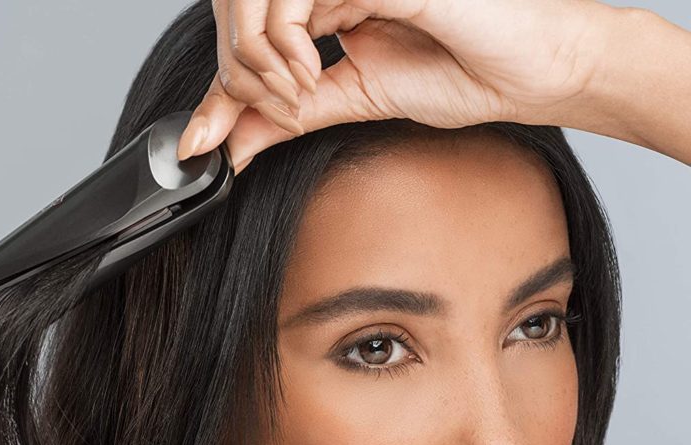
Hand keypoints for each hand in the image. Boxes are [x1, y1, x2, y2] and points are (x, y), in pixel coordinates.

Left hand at [176, 0, 614, 172]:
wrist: (534, 72)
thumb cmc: (466, 73)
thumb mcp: (357, 99)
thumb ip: (294, 115)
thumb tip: (233, 147)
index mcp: (326, 7)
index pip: (251, 43)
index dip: (216, 93)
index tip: (194, 146)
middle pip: (240, 20)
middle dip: (231, 79)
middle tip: (256, 118)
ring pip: (257, 5)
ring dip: (255, 61)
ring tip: (292, 94)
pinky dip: (285, 42)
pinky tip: (309, 71)